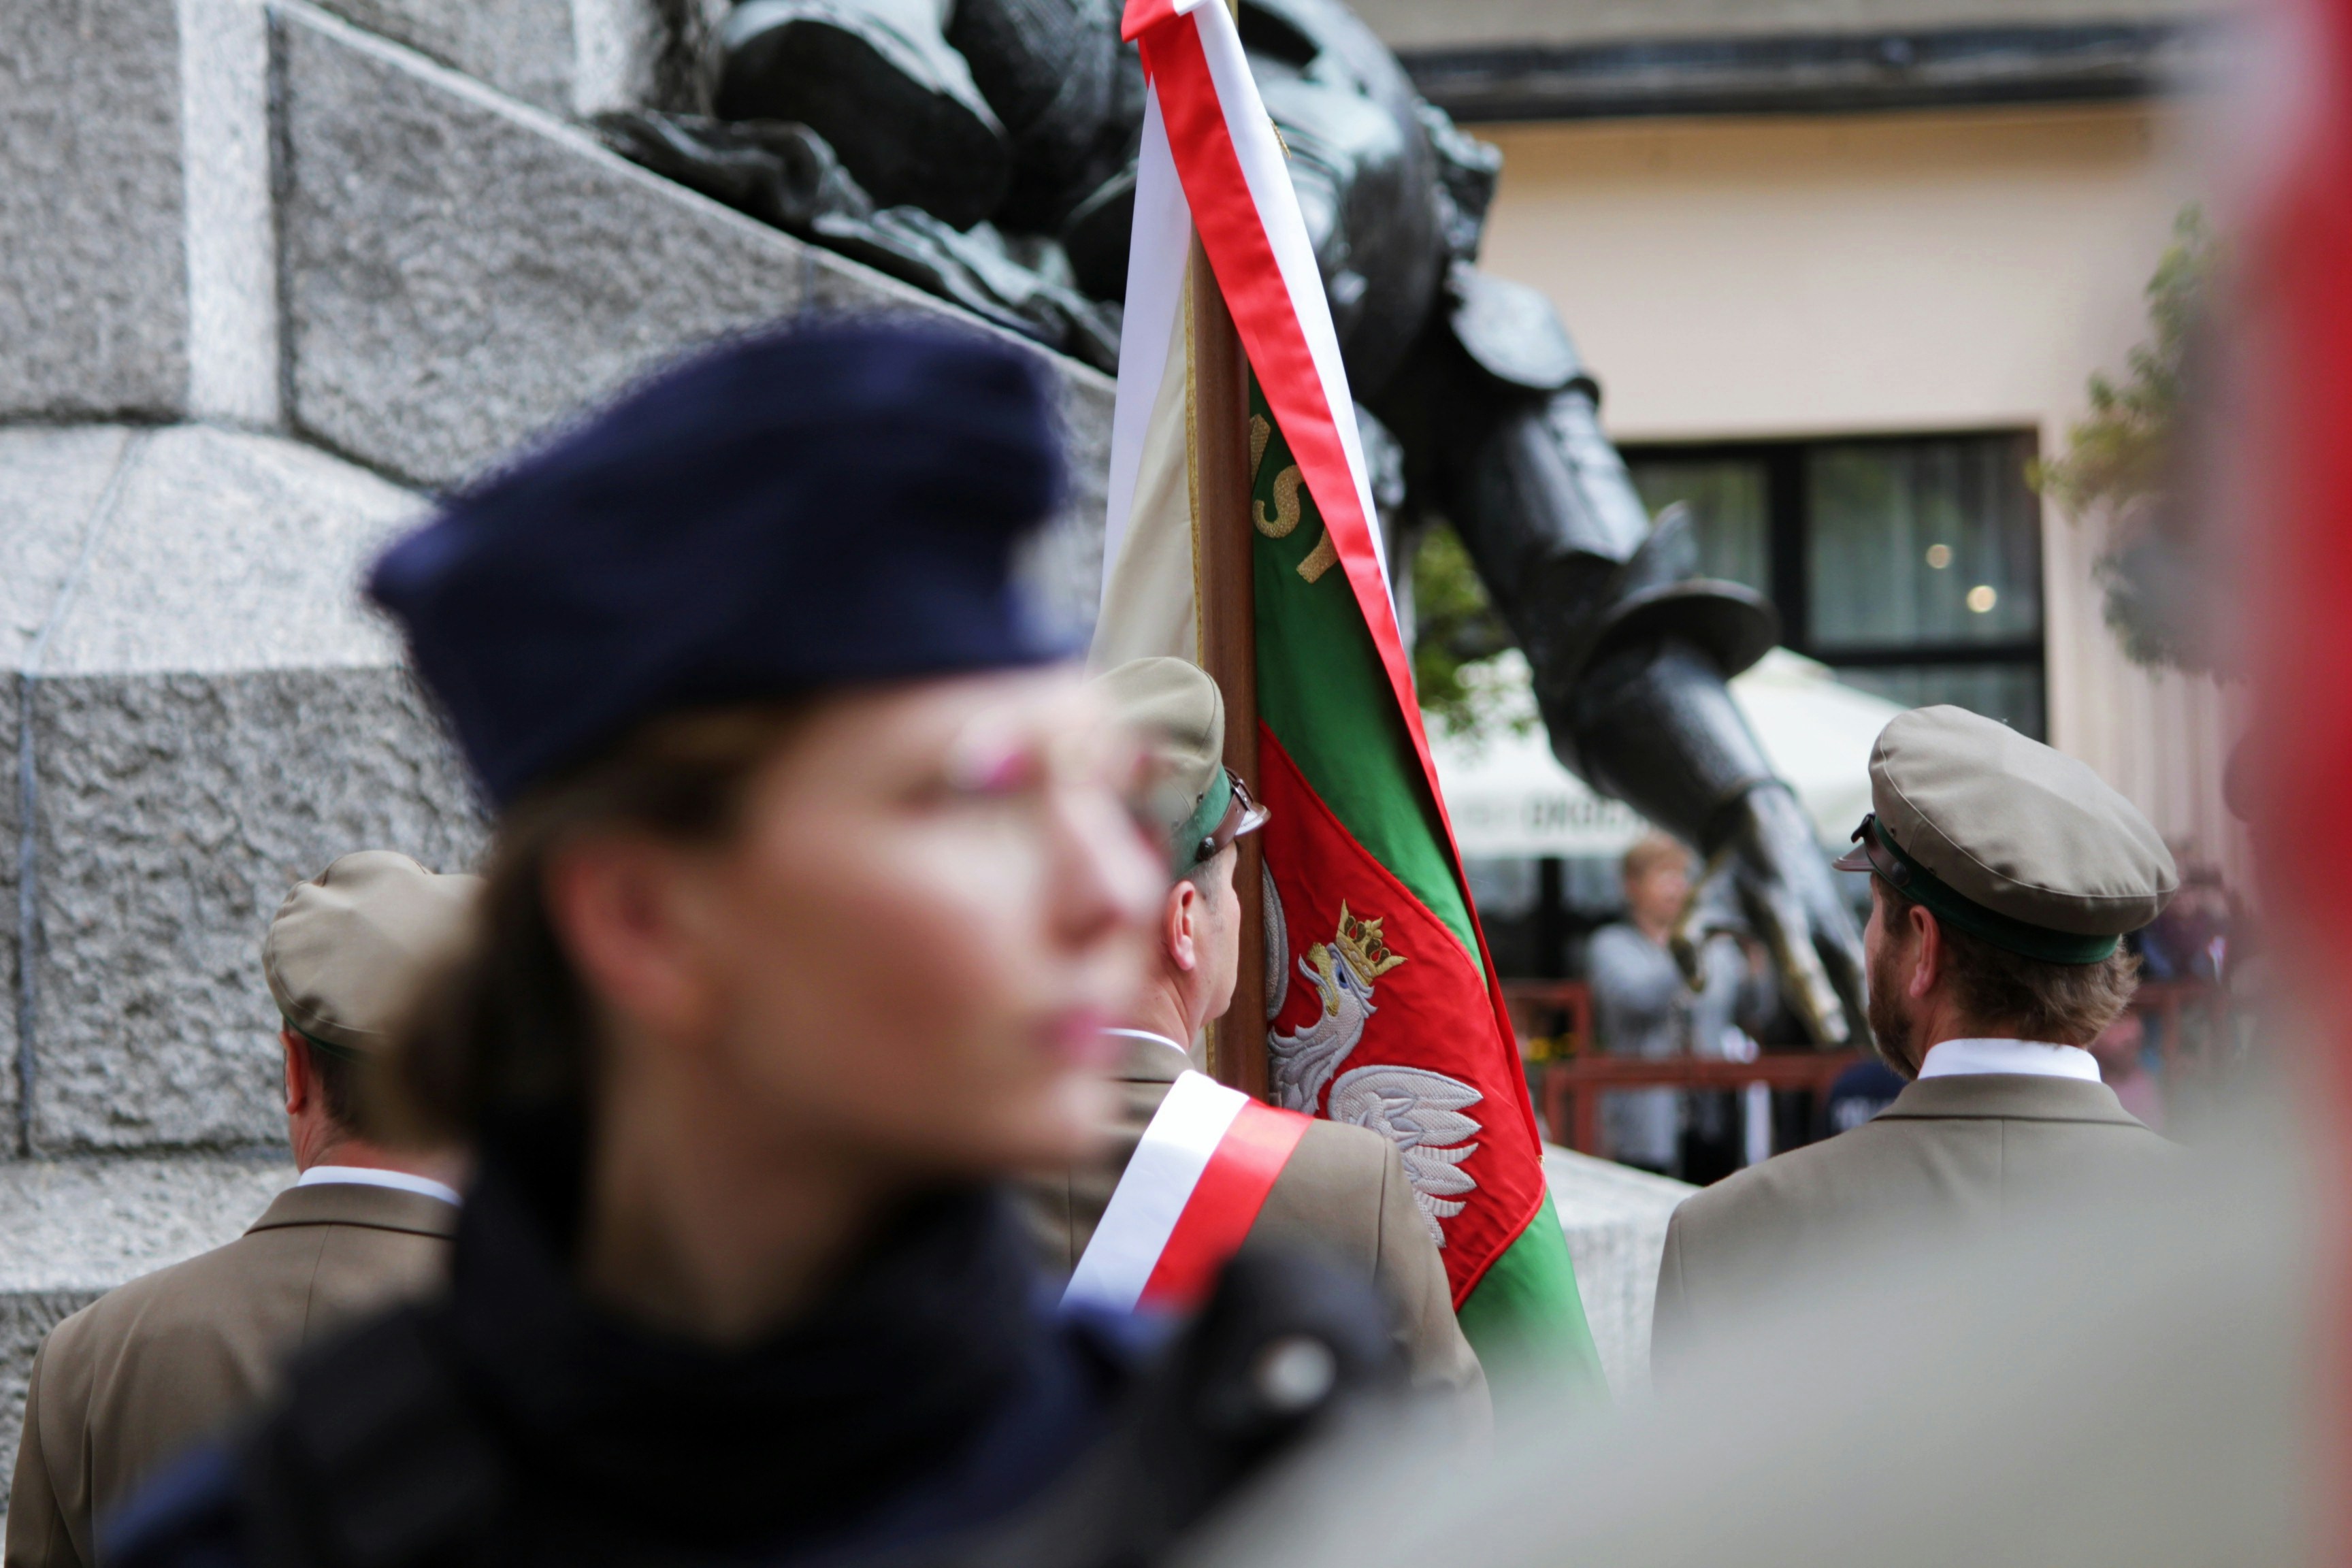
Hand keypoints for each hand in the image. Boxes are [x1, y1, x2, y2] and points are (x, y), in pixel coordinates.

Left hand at [1672, 783, 1868, 1047]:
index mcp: (1779, 913)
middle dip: (1855, 1014)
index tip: (1830, 1035)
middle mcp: (1815, 916)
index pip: (1799, 965)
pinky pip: (1863, 960)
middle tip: (1874, 1058)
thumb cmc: (1724, 873)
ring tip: (1888, 1056)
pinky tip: (1889, 1023)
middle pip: (1840, 971)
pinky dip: (1875, 989)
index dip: (1816, 1000)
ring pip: (1859, 968)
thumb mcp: (1695, 902)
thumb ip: (1686, 945)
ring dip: (1872, 1007)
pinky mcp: (1843, 918)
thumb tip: (1698, 988)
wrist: (1763, 823)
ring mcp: (1834, 916)